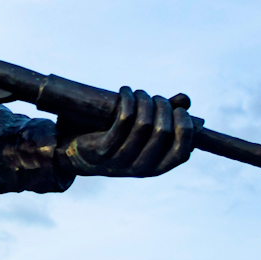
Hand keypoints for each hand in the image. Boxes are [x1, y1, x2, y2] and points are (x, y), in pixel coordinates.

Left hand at [57, 87, 194, 176]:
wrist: (75, 153)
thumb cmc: (114, 141)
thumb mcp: (141, 135)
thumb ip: (164, 118)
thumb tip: (185, 100)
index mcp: (156, 168)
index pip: (181, 152)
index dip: (185, 127)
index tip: (179, 110)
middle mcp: (141, 168)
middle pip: (163, 132)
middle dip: (163, 108)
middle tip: (155, 97)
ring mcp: (121, 160)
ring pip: (143, 123)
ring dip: (144, 100)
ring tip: (139, 92)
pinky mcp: (103, 149)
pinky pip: (123, 120)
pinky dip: (127, 100)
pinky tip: (125, 91)